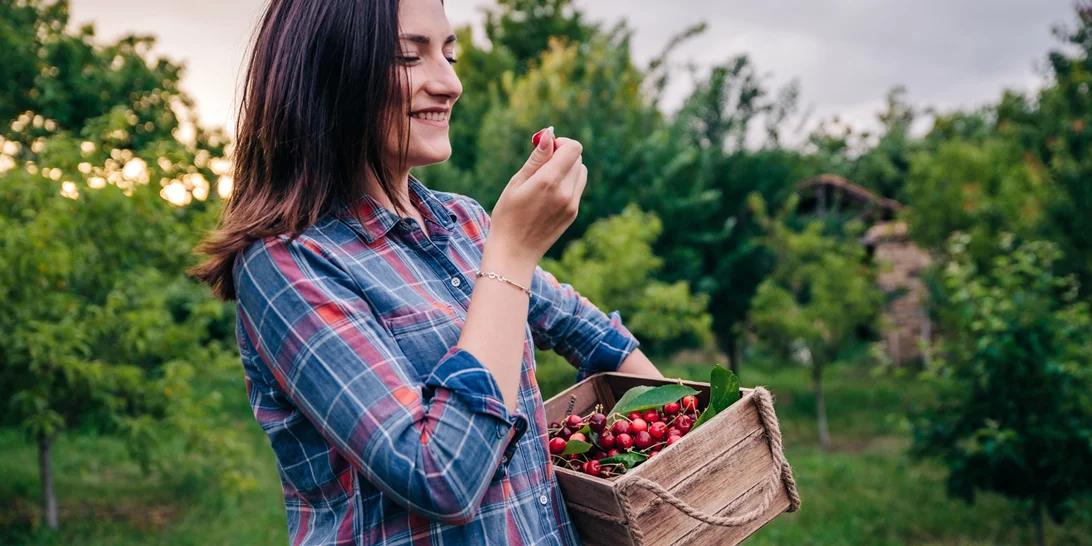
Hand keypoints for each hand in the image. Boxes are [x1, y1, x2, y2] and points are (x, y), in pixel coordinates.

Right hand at [488, 127, 586, 268]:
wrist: (514, 252)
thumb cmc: (508, 215)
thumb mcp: (517, 183)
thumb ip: (537, 158)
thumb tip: (549, 134)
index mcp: (549, 181)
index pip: (573, 148)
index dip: (561, 143)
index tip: (545, 149)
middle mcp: (565, 192)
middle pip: (577, 158)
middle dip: (562, 154)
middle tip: (541, 165)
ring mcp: (572, 204)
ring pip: (580, 172)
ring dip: (567, 169)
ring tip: (545, 180)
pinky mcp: (573, 213)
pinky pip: (577, 188)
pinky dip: (567, 184)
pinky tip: (548, 195)